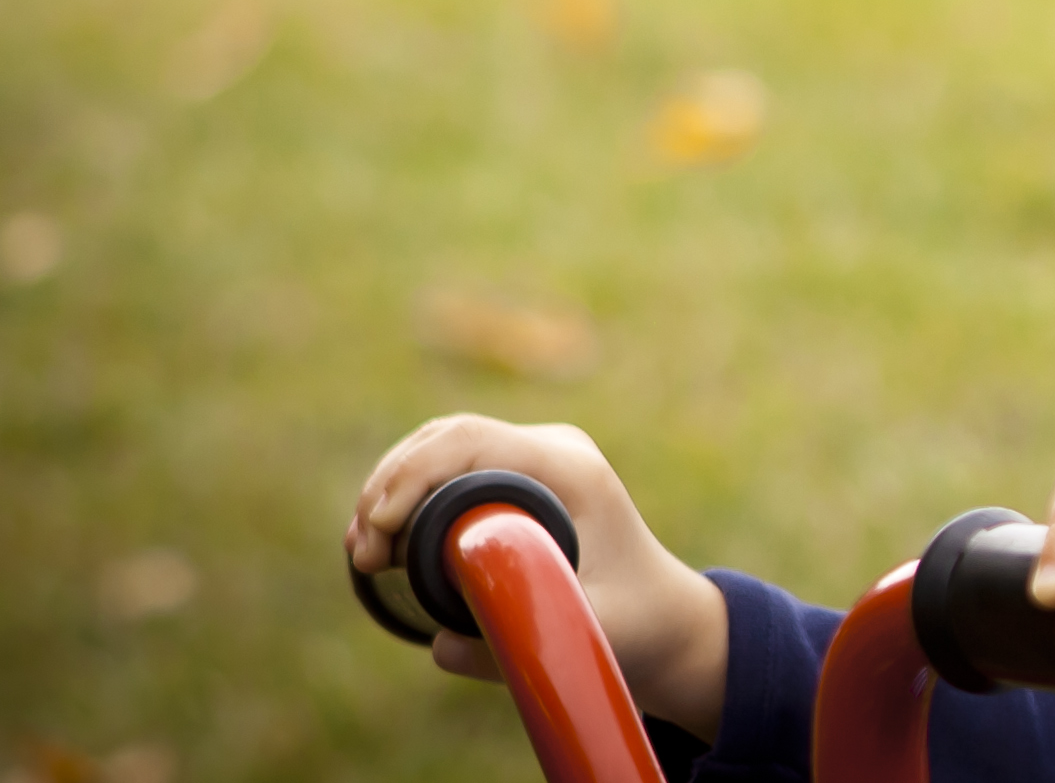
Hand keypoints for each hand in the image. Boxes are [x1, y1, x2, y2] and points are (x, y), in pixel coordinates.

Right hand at [346, 414, 729, 740]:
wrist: (666, 615)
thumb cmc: (634, 623)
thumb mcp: (585, 635)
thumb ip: (518, 645)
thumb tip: (438, 644)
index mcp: (571, 470)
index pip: (473, 441)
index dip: (412, 477)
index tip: (378, 533)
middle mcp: (555, 449)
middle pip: (448, 436)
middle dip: (390, 484)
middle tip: (362, 552)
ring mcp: (538, 458)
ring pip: (443, 446)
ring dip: (392, 487)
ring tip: (363, 549)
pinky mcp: (522, 477)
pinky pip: (452, 466)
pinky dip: (409, 491)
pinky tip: (381, 535)